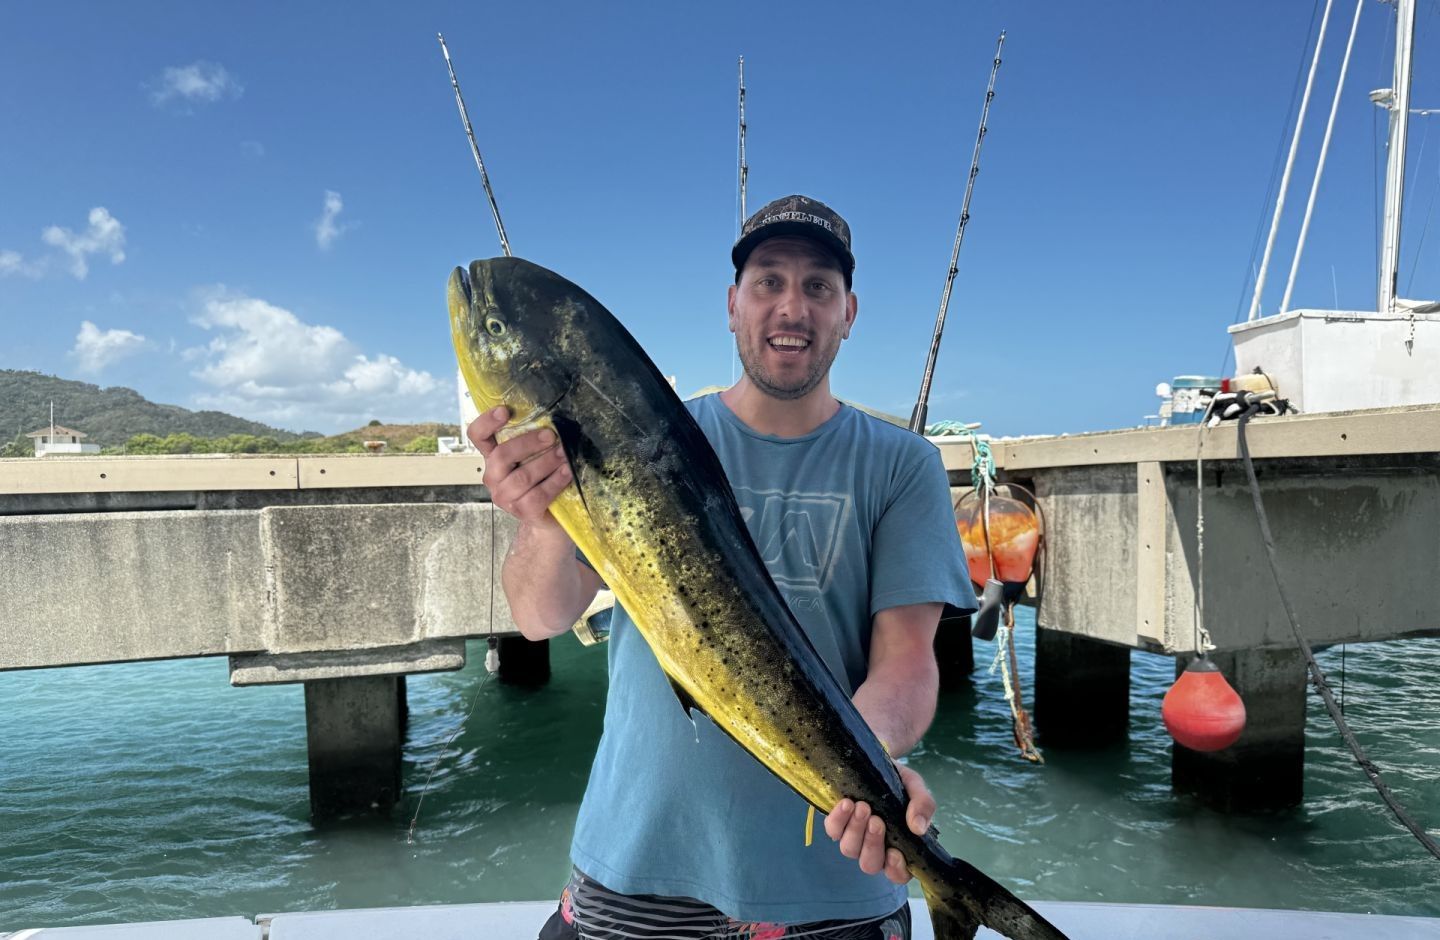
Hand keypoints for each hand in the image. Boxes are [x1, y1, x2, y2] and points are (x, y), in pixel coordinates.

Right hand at [467, 406, 571, 528]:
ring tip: (563, 453)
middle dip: (528, 443)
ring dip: (546, 462)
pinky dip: (554, 482)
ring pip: (522, 477)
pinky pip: (537, 496)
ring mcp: (505, 496)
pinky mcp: (522, 511)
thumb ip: (533, 441)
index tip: (504, 410)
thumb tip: (551, 420)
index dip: (487, 422)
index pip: (478, 436)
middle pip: (501, 456)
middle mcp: (493, 476)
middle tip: (550, 436)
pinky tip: (567, 472)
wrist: (547, 516)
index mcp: (492, 457)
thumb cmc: (540, 479)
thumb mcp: (532, 457)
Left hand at [824, 764, 935, 883]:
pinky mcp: (836, 824)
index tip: (895, 852)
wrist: (874, 760)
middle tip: (876, 820)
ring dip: (856, 830)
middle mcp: (874, 848)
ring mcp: (853, 837)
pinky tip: (847, 803)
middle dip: (872, 844)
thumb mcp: (915, 787)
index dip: (896, 869)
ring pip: (849, 849)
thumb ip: (923, 805)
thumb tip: (919, 828)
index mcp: (898, 846)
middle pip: (870, 864)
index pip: (898, 873)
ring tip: (863, 806)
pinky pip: (832, 830)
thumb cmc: (898, 781)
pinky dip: (838, 819)